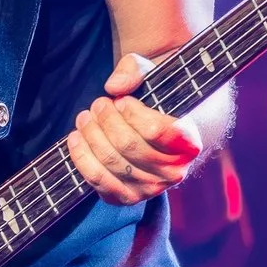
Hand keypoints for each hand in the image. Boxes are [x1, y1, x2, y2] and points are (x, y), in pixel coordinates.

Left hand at [67, 53, 203, 205]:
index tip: (122, 101)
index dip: (134, 114)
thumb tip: (115, 85)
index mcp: (190, 143)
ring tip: (85, 117)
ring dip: (91, 134)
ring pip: (110, 161)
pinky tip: (75, 138)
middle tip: (98, 104)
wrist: (162, 135)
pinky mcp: (127, 197)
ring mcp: (150, 188)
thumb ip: (137, 69)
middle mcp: (174, 172)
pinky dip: (82, 157)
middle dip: (106, 120)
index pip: (159, 131)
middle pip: (128, 145)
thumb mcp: (155, 75)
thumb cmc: (159, 101)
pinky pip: (98, 180)